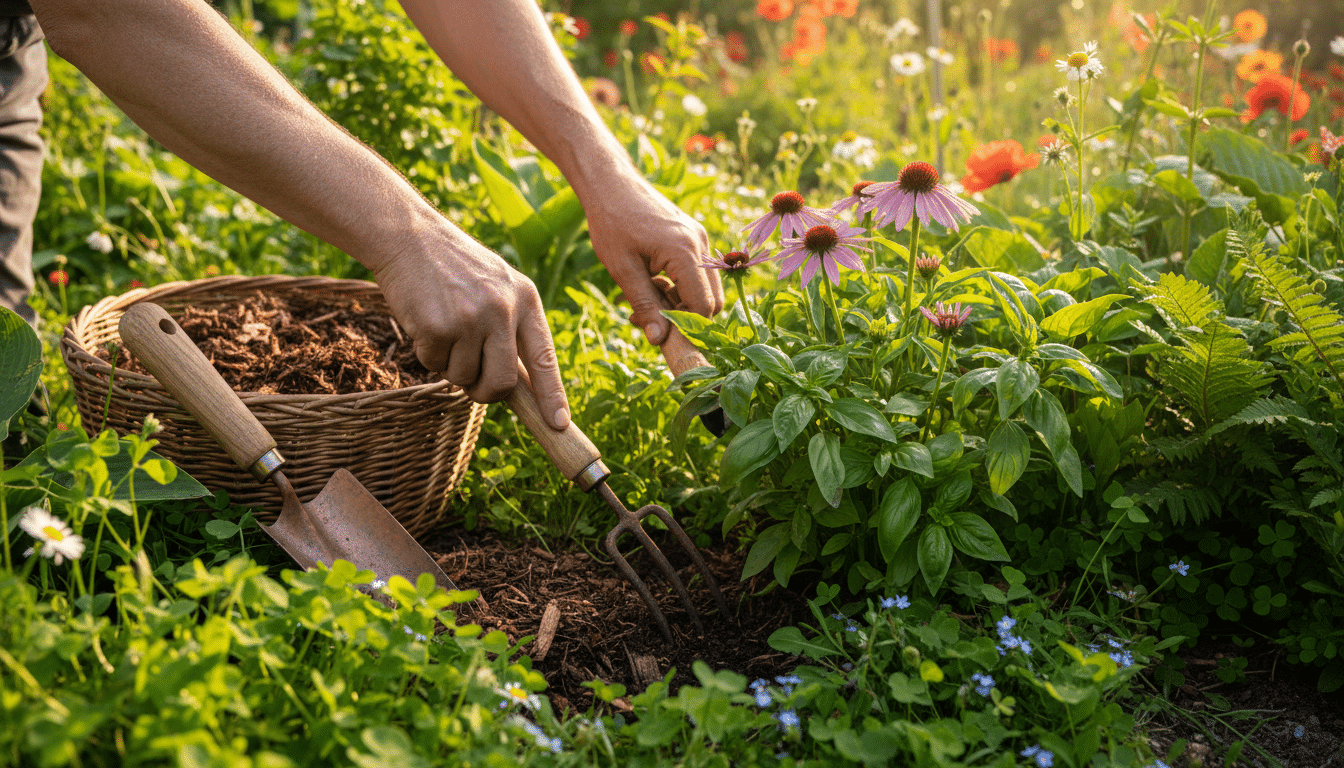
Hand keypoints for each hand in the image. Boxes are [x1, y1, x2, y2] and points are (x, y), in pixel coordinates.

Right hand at [371, 221, 569, 428]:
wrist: (410, 236)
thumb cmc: (455, 267)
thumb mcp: (498, 285)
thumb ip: (512, 327)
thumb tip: (521, 385)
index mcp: (526, 299)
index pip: (545, 357)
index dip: (552, 394)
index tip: (558, 423)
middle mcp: (503, 309)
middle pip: (503, 383)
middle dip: (486, 393)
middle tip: (472, 384)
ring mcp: (471, 318)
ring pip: (464, 378)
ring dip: (450, 367)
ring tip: (445, 329)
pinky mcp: (438, 327)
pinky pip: (435, 365)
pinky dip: (428, 353)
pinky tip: (426, 322)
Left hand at [583, 171, 723, 343]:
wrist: (610, 182)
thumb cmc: (611, 221)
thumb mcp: (622, 269)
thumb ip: (644, 305)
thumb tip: (659, 340)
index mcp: (685, 252)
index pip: (703, 307)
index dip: (686, 328)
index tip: (659, 335)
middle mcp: (701, 245)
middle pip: (712, 300)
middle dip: (684, 316)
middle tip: (648, 319)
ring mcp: (700, 239)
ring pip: (705, 288)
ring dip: (680, 302)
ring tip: (644, 299)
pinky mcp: (693, 237)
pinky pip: (696, 273)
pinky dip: (678, 286)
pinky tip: (650, 282)